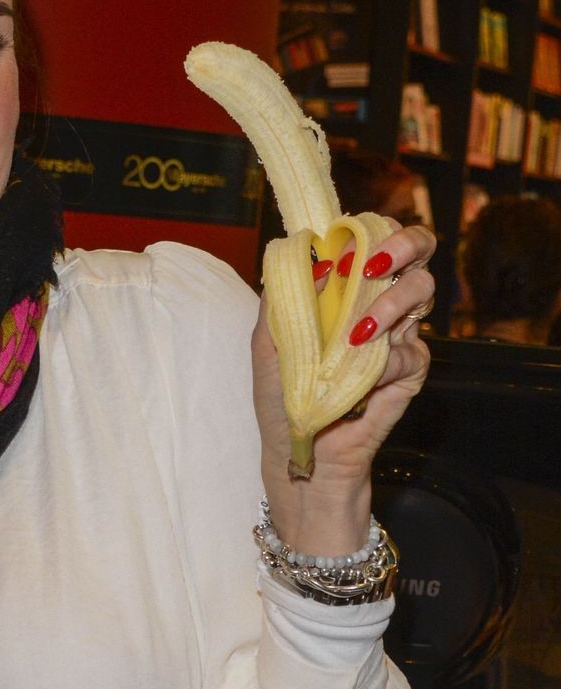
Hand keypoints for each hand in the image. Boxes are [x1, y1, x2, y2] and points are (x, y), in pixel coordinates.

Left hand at [252, 217, 436, 545]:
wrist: (299, 459)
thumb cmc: (282, 401)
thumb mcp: (268, 345)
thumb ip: (280, 300)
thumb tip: (299, 255)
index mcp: (346, 294)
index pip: (374, 242)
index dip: (372, 230)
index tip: (346, 237)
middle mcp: (379, 308)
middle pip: (417, 253)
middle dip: (405, 244)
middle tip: (374, 263)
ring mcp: (398, 338)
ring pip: (422, 292)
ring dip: (391, 302)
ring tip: (357, 332)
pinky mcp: (409, 374)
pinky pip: (413, 352)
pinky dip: (388, 362)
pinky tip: (364, 380)